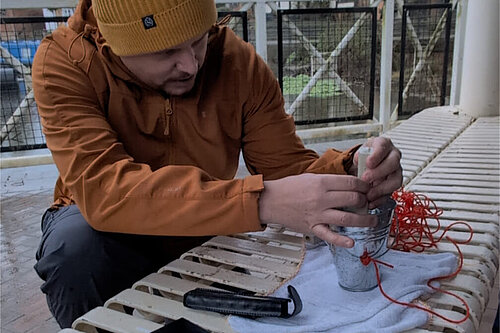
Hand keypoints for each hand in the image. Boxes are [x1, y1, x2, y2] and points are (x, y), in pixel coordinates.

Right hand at [258, 173, 376, 247]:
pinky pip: (329, 236)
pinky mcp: (312, 227)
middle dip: (365, 201)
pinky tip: (352, 242)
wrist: (271, 200)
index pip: (351, 183)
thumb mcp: (311, 177)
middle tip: (368, 202)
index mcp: (321, 183)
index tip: (367, 188)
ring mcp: (317, 214)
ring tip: (372, 221)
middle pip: (353, 199)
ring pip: (347, 218)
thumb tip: (350, 184)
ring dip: (364, 220)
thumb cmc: (290, 187)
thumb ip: (330, 181)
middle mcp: (321, 198)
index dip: (364, 186)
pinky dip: (341, 240)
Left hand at [350, 137, 401, 207]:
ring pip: (395, 181)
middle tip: (365, 178)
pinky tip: (371, 202)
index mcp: (384, 145)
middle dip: (378, 173)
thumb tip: (358, 159)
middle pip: (392, 164)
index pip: (383, 147)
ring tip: (368, 194)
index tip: (368, 163)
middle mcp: (393, 157)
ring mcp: (396, 171)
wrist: (366, 165)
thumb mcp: (360, 152)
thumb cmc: (365, 156)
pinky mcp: (393, 185)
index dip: (377, 156)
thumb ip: (359, 156)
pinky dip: (380, 199)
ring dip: (381, 189)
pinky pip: (391, 193)